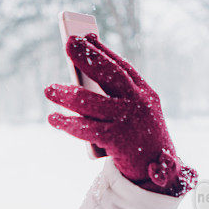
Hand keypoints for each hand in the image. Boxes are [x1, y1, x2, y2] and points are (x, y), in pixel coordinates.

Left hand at [44, 33, 197, 196]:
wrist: (160, 173)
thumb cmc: (140, 137)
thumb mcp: (135, 112)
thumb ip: (114, 95)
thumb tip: (81, 77)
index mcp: (145, 93)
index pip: (122, 66)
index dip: (103, 50)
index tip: (84, 35)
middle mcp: (138, 104)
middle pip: (109, 75)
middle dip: (88, 57)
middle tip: (67, 43)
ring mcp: (127, 122)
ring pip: (91, 103)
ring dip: (67, 94)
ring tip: (48, 89)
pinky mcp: (117, 141)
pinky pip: (86, 129)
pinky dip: (68, 124)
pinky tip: (53, 118)